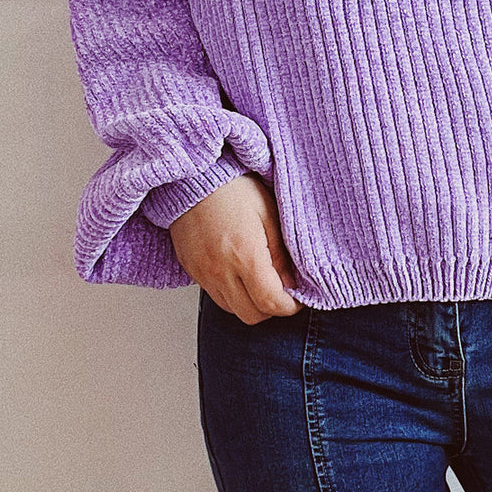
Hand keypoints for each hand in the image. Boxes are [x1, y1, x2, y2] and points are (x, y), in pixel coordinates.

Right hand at [168, 173, 302, 324]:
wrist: (194, 176)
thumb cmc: (234, 187)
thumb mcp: (268, 213)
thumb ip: (281, 254)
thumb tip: (292, 283)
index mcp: (245, 255)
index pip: (271, 303)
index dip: (291, 306)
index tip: (300, 297)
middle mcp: (220, 270)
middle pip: (252, 315)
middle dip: (272, 309)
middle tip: (284, 291)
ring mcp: (203, 273)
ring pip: (232, 309)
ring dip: (251, 303)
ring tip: (262, 281)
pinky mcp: (191, 269)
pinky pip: (215, 295)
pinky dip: (232, 294)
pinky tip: (240, 274)